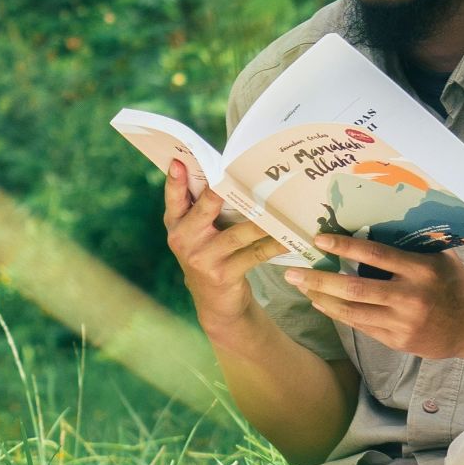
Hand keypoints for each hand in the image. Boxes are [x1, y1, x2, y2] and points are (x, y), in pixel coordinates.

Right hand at [163, 160, 284, 332]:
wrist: (215, 303)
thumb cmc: (210, 254)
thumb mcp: (196, 232)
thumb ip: (202, 206)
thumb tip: (226, 170)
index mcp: (176, 223)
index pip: (174, 197)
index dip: (175, 180)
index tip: (178, 161)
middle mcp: (184, 239)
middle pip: (207, 207)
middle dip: (224, 190)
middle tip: (242, 174)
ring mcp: (203, 258)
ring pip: (237, 233)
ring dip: (262, 220)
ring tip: (281, 207)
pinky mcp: (223, 274)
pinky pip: (254, 254)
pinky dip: (274, 245)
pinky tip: (289, 238)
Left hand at [283, 233, 463, 369]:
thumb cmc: (454, 283)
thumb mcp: (439, 257)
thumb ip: (408, 247)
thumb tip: (368, 227)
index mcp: (422, 269)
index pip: (375, 255)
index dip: (344, 247)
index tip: (318, 240)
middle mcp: (411, 297)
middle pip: (355, 288)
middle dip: (319, 280)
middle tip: (291, 272)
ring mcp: (403, 323)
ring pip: (352, 311)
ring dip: (322, 299)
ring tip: (301, 287)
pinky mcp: (398, 341)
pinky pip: (361, 326)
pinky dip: (338, 314)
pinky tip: (323, 304)